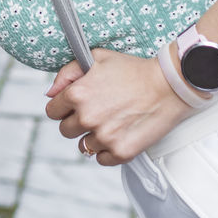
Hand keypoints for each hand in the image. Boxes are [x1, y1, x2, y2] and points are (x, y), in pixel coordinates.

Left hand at [44, 48, 192, 165]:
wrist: (168, 86)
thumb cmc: (132, 69)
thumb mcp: (96, 59)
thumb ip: (67, 73)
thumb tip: (50, 93)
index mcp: (77, 94)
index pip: (52, 111)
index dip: (63, 107)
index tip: (75, 106)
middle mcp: (87, 117)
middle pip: (65, 131)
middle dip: (76, 122)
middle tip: (96, 113)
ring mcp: (104, 136)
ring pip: (83, 147)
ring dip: (92, 137)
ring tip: (110, 123)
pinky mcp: (121, 152)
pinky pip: (101, 159)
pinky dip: (107, 151)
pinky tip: (118, 135)